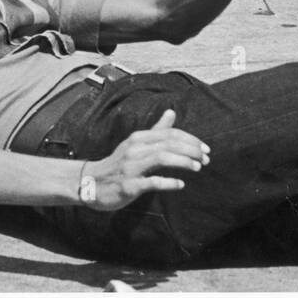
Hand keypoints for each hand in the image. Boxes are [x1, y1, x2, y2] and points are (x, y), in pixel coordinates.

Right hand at [82, 110, 209, 210]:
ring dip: (183, 162)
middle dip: (191, 150)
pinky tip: (180, 184)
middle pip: (168, 143)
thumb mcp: (136, 144)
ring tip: (198, 167)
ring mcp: (131, 167)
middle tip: (207, 159)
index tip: (205, 149)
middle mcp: (135, 149)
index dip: (190, 140)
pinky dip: (168, 182)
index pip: (169, 133)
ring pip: (161, 158)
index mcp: (139, 138)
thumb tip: (172, 112)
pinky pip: (151, 182)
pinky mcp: (129, 185)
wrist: (90, 183)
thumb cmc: (118, 163)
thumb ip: (156, 130)